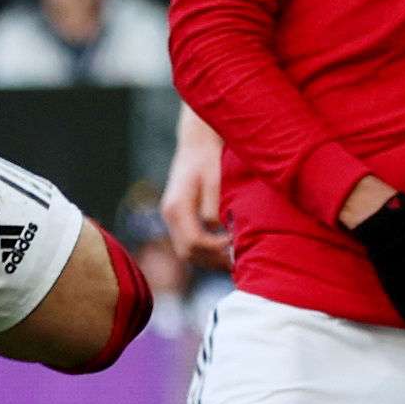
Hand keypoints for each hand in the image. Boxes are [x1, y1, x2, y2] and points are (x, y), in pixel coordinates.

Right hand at [160, 120, 228, 265]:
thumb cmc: (208, 159)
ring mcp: (170, 217)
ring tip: (231, 259)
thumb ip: (214, 208)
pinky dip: (203, 252)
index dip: (216, 248)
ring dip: (207, 259)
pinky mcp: (176, 218)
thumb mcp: (214, 181)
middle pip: (187, 252)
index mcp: (177, 206)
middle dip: (212, 260)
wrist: (196, 144)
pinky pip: (186, 243)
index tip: (234, 242)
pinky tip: (222, 250)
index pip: (194, 241)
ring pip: (185, 252)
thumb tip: (220, 232)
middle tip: (235, 260)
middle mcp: (169, 214)